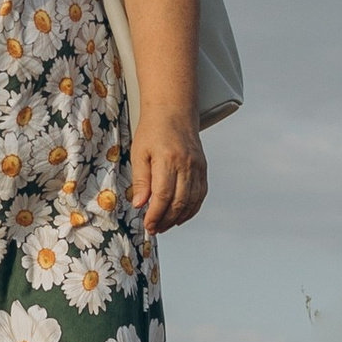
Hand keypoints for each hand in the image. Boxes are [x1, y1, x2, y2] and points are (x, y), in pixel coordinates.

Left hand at [131, 115, 207, 235]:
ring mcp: (197, 167)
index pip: (163, 195)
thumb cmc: (153, 131)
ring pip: (191, 201)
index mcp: (168, 159)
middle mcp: (186, 164)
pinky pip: (200, 195)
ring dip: (178, 218)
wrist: (174, 112)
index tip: (148, 225)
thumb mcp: (139, 153)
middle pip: (179, 201)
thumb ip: (141, 179)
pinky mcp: (203, 168)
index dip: (155, 214)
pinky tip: (180, 216)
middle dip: (166, 220)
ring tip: (165, 225)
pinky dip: (191, 209)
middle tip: (154, 229)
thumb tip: (140, 204)